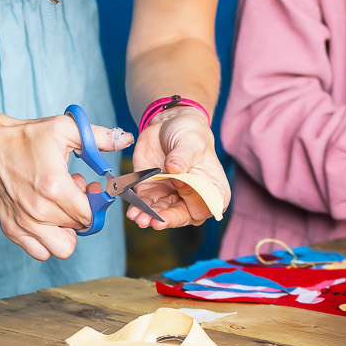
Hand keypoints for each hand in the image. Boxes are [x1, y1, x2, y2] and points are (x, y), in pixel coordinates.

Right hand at [0, 112, 130, 259]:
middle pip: (79, 230)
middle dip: (82, 213)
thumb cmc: (26, 137)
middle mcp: (39, 210)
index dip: (95, 202)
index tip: (88, 186)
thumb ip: (100, 137)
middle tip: (72, 193)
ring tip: (59, 208)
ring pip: (62, 248)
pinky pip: (40, 252)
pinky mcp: (11, 230)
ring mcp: (24, 223)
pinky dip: (47, 241)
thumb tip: (126, 139)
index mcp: (54, 187)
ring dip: (67, 231)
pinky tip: (45, 217)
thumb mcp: (66, 128)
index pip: (90, 214)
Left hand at [128, 103, 227, 228]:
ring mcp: (171, 197)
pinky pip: (144, 205)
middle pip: (181, 215)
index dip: (192, 203)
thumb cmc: (189, 133)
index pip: (204, 207)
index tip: (181, 190)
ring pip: (160, 214)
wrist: (168, 124)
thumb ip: (183, 157)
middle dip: (165, 219)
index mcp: (212, 190)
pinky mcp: (152, 192)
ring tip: (140, 218)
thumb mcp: (191, 142)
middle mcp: (192, 198)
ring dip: (149, 217)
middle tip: (154, 220)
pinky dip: (138, 209)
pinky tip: (133, 212)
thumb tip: (175, 168)